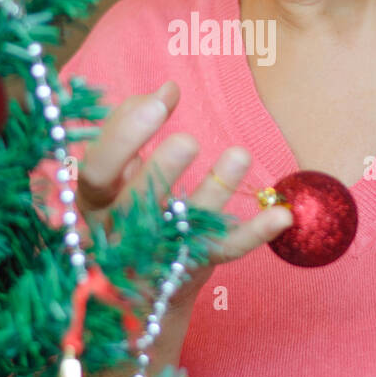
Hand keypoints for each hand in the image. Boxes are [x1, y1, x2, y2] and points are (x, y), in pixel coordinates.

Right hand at [74, 79, 292, 305]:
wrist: (133, 288)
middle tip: (188, 142)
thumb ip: (131, 125)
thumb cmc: (125, 206)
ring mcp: (157, 255)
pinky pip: (224, 251)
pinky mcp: (192, 270)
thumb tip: (167, 88)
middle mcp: (120, 232)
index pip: (96, 172)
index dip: (124, 137)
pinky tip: (282, 216)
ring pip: (184, 228)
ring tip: (240, 155)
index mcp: (94, 202)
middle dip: (161, 171)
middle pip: (136, 205)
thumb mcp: (115, 171)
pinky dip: (255, 234)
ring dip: (215, 191)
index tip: (161, 101)